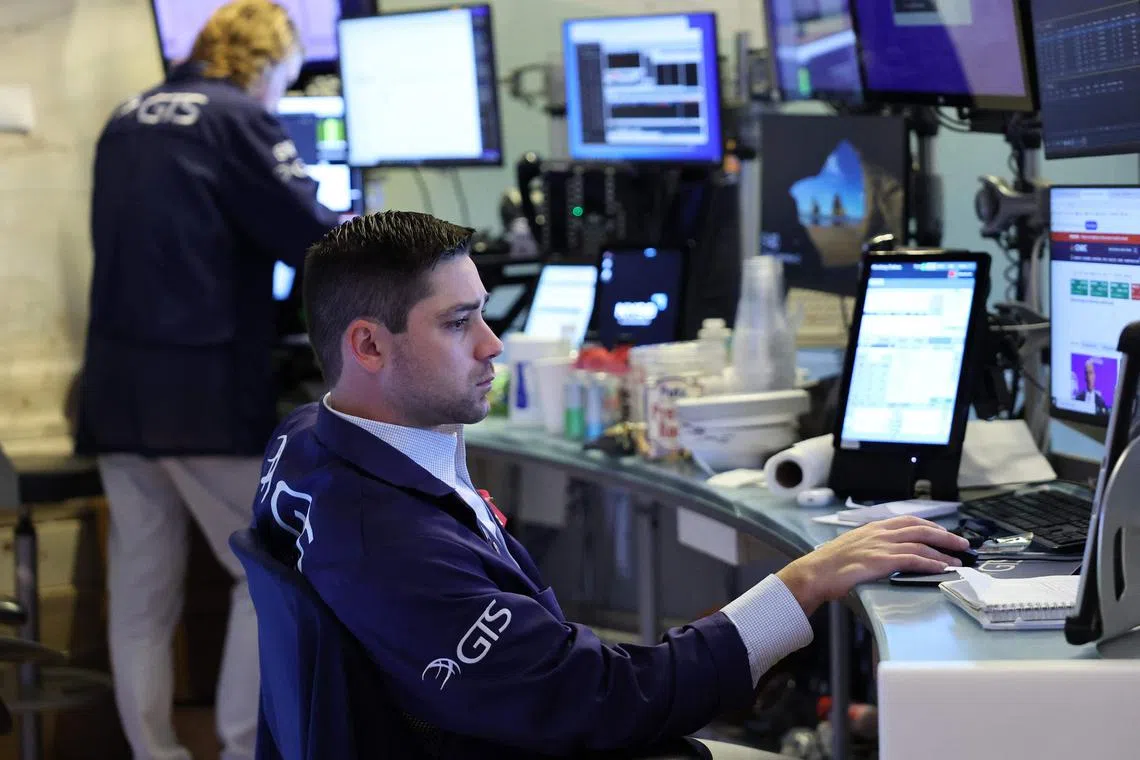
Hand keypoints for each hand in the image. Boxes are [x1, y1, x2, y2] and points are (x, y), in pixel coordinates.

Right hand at [776, 516, 969, 615]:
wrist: (815, 573)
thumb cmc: (829, 565)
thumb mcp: (852, 547)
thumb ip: (871, 546)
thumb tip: (885, 554)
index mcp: (873, 528)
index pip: (908, 520)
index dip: (930, 526)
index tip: (944, 533)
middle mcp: (880, 533)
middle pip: (920, 529)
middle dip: (945, 536)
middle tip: (961, 544)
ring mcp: (881, 546)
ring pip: (921, 544)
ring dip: (943, 552)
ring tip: (957, 560)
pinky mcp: (882, 561)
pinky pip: (914, 559)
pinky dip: (931, 563)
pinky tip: (942, 568)